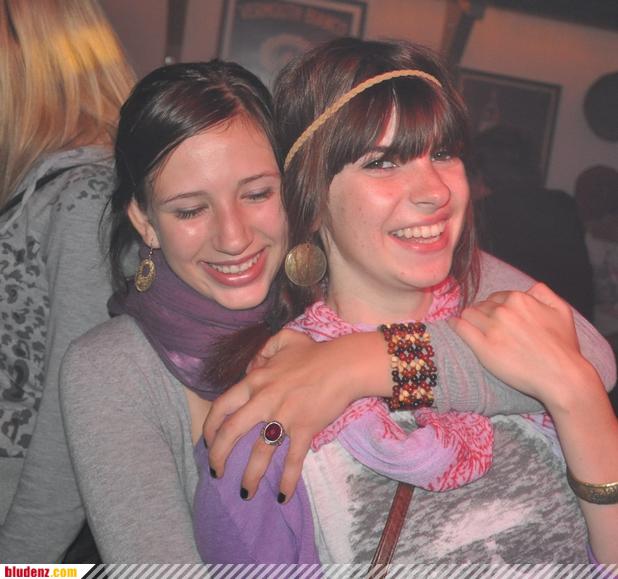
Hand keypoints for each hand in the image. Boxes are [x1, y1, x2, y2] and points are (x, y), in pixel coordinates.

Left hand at [203, 329, 379, 500]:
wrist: (344, 365)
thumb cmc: (315, 353)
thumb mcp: (283, 340)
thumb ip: (263, 351)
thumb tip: (251, 365)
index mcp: (255, 380)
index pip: (221, 406)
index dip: (210, 428)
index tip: (208, 442)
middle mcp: (264, 400)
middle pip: (230, 433)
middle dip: (218, 456)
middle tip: (216, 473)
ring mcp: (284, 416)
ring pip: (259, 452)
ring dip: (249, 477)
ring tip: (244, 494)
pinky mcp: (305, 429)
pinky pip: (292, 459)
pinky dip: (287, 480)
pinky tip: (282, 496)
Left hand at [448, 283, 596, 407]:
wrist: (561, 376)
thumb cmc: (563, 346)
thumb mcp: (561, 310)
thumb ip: (543, 293)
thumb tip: (528, 289)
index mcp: (520, 299)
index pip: (496, 297)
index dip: (495, 307)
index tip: (496, 317)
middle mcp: (503, 310)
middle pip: (482, 305)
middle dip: (483, 313)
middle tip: (486, 326)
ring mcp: (491, 329)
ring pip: (469, 314)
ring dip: (469, 318)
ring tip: (471, 326)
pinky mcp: (482, 347)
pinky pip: (460, 328)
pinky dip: (455, 324)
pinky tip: (453, 324)